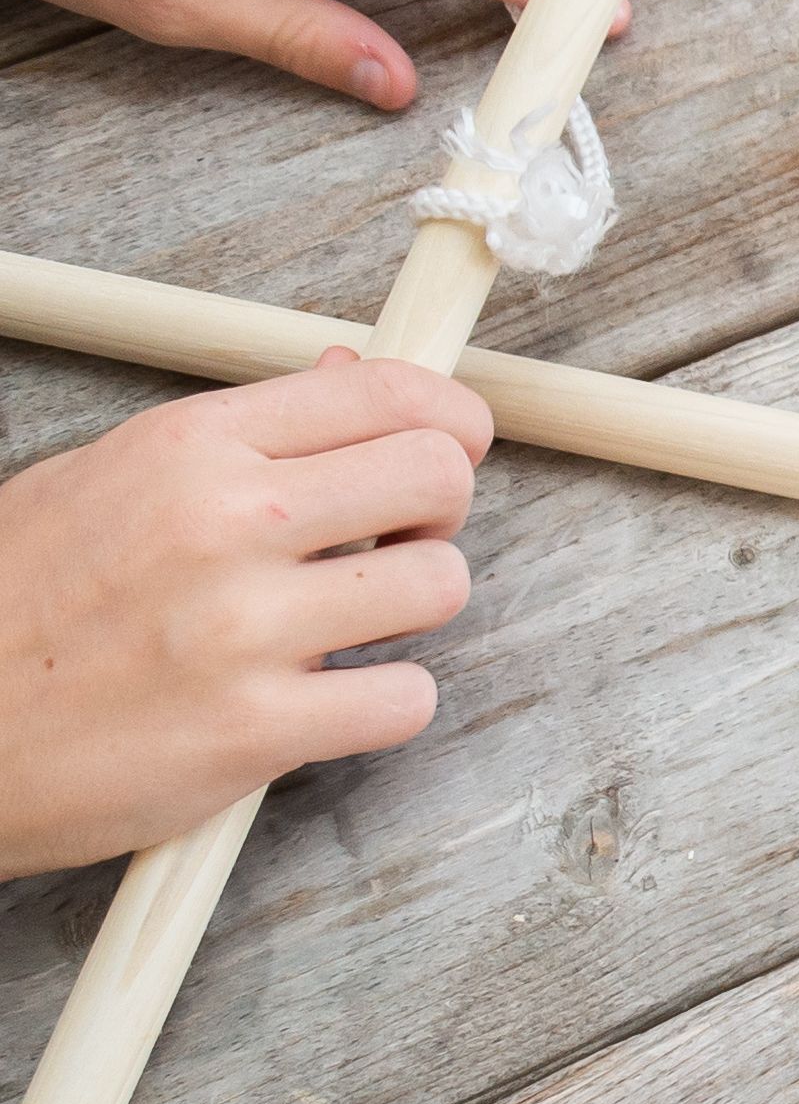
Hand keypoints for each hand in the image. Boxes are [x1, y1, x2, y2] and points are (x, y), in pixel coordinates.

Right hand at [0, 359, 490, 877]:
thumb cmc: (12, 606)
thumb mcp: (99, 481)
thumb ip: (234, 437)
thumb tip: (342, 372)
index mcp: (188, 447)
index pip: (385, 393)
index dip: (448, 421)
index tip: (450, 448)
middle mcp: (226, 523)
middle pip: (437, 475)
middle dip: (439, 510)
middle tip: (394, 541)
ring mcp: (244, 629)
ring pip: (441, 585)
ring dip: (411, 610)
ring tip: (344, 624)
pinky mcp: (255, 731)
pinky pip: (406, 699)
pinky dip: (385, 704)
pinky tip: (326, 702)